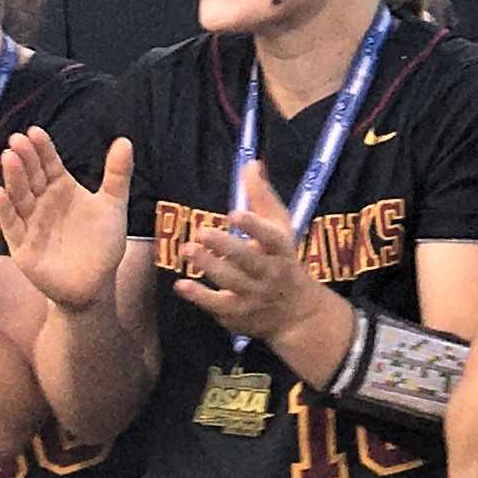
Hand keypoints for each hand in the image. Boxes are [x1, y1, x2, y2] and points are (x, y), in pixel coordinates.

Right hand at [0, 129, 132, 312]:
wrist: (95, 284)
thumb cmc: (103, 243)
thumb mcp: (114, 206)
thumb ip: (117, 175)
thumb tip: (125, 140)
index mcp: (63, 188)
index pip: (50, 164)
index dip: (43, 149)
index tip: (35, 131)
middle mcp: (43, 202)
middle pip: (32, 177)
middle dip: (25, 159)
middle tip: (17, 140)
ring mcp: (31, 223)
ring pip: (20, 197)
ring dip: (14, 178)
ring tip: (9, 158)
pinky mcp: (22, 246)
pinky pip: (12, 225)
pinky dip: (5, 210)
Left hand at [171, 163, 323, 342]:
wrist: (296, 313)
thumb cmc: (283, 260)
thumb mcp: (281, 228)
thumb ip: (262, 196)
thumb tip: (250, 163)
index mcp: (281, 250)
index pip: (271, 237)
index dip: (254, 226)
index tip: (235, 214)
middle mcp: (269, 273)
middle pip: (248, 260)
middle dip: (226, 247)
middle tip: (202, 231)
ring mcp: (253, 296)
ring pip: (230, 281)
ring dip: (209, 266)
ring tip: (187, 249)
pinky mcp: (237, 314)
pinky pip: (217, 305)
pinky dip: (199, 297)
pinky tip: (181, 285)